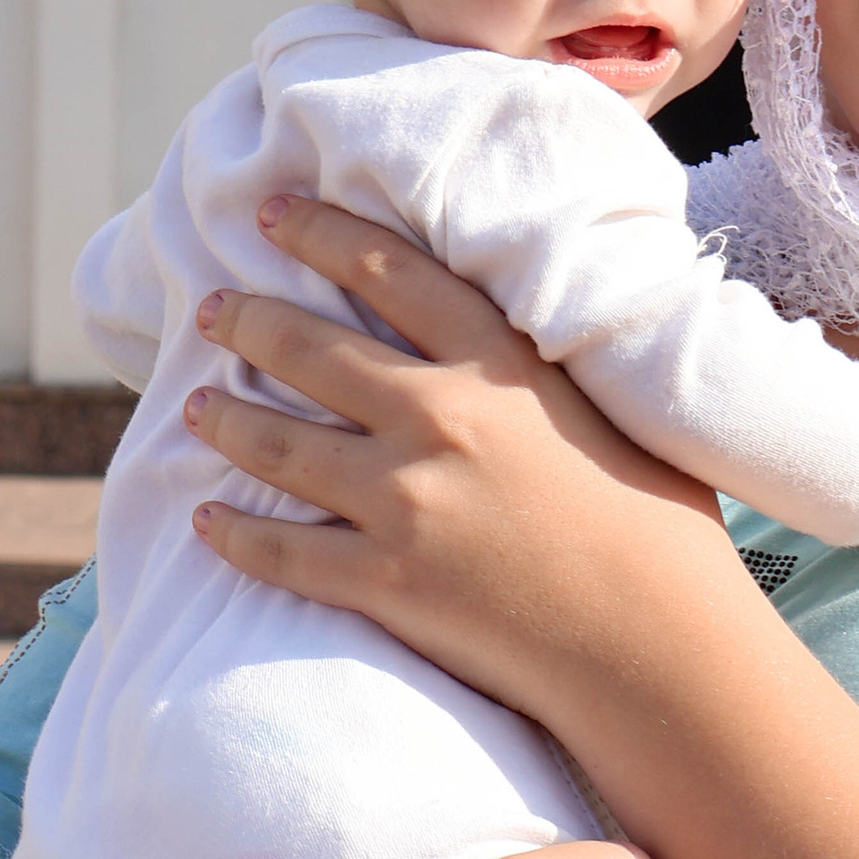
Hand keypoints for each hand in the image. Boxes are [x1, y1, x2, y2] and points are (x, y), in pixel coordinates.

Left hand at [176, 195, 746, 737]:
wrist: (656, 646)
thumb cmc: (664, 530)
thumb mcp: (616, 413)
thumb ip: (551, 370)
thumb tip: (539, 331)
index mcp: (499, 364)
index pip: (388, 274)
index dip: (322, 234)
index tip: (276, 212)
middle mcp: (437, 418)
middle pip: (308, 349)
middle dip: (246, 320)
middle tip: (210, 307)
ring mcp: (403, 502)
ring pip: (277, 445)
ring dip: (224, 418)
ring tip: (194, 403)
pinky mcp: (384, 582)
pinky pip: (282, 551)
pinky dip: (234, 534)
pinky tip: (207, 520)